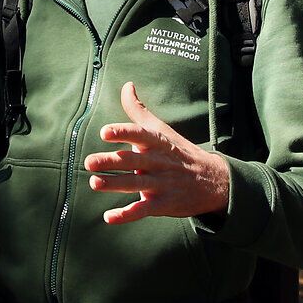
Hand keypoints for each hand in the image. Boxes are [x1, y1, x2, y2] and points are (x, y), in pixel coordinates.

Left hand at [83, 82, 230, 223]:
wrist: (213, 181)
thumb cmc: (179, 151)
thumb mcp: (161, 130)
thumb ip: (139, 110)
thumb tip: (127, 85)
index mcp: (158, 143)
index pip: (140, 134)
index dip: (122, 133)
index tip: (104, 132)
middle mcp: (159, 162)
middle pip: (133, 161)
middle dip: (111, 162)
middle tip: (89, 162)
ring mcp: (162, 184)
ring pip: (136, 184)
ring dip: (115, 185)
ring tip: (94, 183)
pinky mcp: (164, 204)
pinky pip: (144, 210)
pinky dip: (127, 215)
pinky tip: (109, 217)